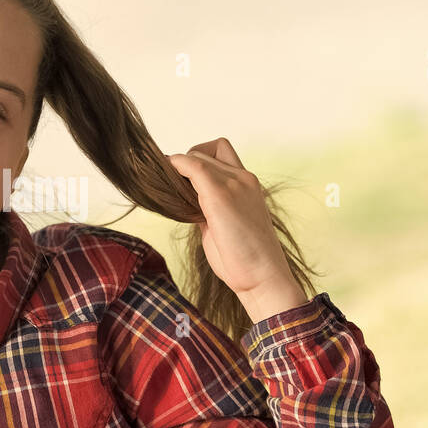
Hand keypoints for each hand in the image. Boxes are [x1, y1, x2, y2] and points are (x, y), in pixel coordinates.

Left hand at [167, 138, 307, 319]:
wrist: (263, 276)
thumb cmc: (244, 258)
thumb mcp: (224, 225)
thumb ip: (210, 208)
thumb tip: (187, 202)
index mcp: (247, 184)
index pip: (220, 152)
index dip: (198, 160)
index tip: (184, 181)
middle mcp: (243, 178)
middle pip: (206, 152)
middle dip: (185, 165)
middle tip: (171, 188)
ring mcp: (234, 184)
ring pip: (197, 156)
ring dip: (178, 168)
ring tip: (168, 189)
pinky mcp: (220, 194)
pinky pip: (192, 166)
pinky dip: (176, 167)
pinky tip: (165, 180)